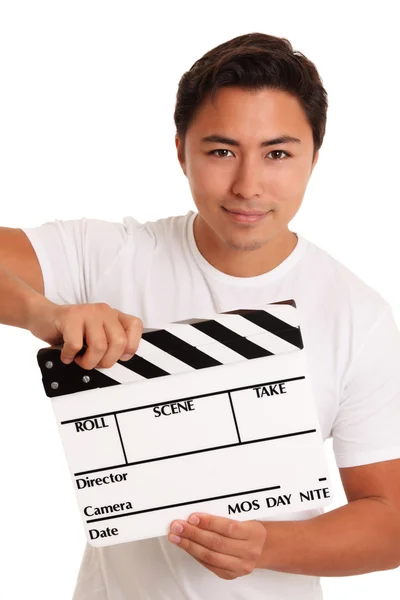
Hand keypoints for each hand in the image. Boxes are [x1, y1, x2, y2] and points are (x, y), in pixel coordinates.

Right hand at [28, 297, 142, 369]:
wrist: (42, 317)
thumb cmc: (71, 331)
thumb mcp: (95, 335)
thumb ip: (110, 343)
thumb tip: (122, 362)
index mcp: (114, 315)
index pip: (135, 326)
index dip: (130, 346)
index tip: (119, 357)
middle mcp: (104, 311)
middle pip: (119, 342)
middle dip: (106, 361)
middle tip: (94, 363)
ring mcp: (88, 312)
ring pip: (100, 346)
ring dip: (88, 361)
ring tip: (79, 359)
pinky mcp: (70, 317)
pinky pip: (76, 344)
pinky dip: (70, 356)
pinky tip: (66, 355)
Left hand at [168, 513, 266, 579]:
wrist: (264, 548)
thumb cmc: (251, 529)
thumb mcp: (245, 517)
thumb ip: (224, 516)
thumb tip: (197, 515)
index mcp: (253, 532)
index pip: (228, 528)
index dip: (208, 522)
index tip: (192, 517)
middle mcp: (248, 551)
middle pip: (216, 543)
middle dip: (193, 534)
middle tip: (177, 526)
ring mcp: (240, 565)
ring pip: (210, 556)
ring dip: (189, 545)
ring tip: (176, 537)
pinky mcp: (230, 574)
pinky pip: (209, 565)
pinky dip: (195, 555)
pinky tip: (187, 546)